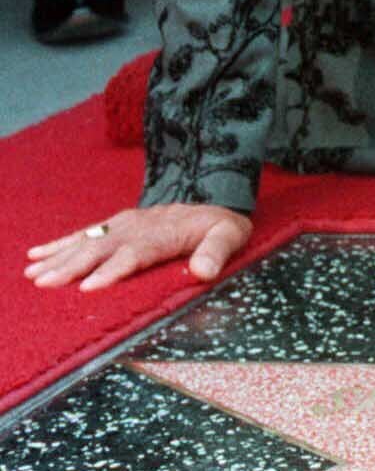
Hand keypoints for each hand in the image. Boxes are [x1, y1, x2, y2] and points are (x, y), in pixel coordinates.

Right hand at [25, 205, 251, 290]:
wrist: (214, 199)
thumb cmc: (220, 225)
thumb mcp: (230, 235)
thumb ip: (217, 252)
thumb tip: (204, 272)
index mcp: (165, 233)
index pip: (136, 252)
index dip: (113, 269)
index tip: (89, 287)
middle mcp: (139, 226)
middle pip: (103, 247)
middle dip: (74, 265)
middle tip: (46, 283)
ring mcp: (124, 223)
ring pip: (88, 240)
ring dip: (59, 257)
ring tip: (33, 274)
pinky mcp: (116, 223)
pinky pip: (85, 233)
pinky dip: (59, 244)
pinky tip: (35, 255)